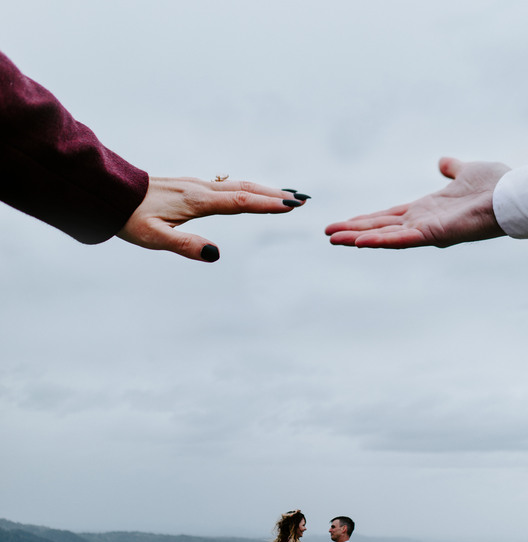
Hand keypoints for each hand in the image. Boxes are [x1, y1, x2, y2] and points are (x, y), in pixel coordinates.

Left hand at [118, 177, 308, 261]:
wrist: (110, 193)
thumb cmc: (131, 218)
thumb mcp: (155, 238)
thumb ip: (185, 246)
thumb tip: (215, 254)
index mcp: (197, 201)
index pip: (239, 202)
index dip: (266, 204)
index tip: (291, 206)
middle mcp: (200, 189)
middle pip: (245, 189)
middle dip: (274, 195)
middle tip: (301, 199)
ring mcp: (196, 185)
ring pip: (237, 184)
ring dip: (263, 190)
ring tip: (285, 195)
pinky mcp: (190, 186)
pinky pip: (227, 185)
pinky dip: (246, 188)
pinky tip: (250, 192)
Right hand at [325, 157, 509, 249]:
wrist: (513, 195)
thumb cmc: (495, 185)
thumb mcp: (467, 171)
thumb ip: (452, 169)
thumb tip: (444, 162)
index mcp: (426, 209)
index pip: (388, 216)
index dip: (366, 219)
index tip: (344, 223)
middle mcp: (422, 222)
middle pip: (380, 227)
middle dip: (353, 231)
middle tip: (328, 235)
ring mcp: (426, 230)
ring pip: (385, 236)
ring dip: (358, 238)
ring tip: (334, 239)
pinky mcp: (433, 234)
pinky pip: (402, 240)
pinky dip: (381, 241)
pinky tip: (360, 242)